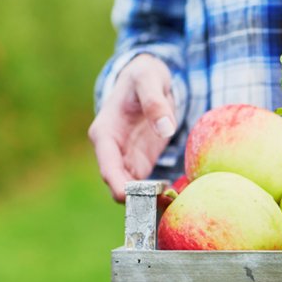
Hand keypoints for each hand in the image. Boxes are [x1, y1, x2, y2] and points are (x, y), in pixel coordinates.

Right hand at [88, 54, 176, 201]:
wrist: (147, 77)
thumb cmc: (144, 75)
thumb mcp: (149, 79)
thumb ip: (155, 102)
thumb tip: (166, 128)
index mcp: (105, 132)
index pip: (107, 165)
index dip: (118, 184)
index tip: (133, 198)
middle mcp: (111, 151)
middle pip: (118, 184)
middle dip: (136, 199)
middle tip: (162, 206)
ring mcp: (125, 159)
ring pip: (131, 190)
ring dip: (148, 202)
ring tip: (172, 207)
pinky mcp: (140, 163)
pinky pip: (145, 186)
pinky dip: (157, 195)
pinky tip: (175, 200)